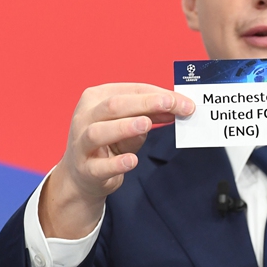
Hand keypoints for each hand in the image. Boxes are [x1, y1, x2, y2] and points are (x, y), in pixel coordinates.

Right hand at [40, 83, 194, 238]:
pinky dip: (116, 163)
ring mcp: (81, 144)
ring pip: (98, 132)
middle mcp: (85, 117)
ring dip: (124, 127)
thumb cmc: (109, 142)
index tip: (184, 103)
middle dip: (144, 104)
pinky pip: (100, 166)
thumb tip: (179, 108)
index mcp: (96, 98)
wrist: (82, 175)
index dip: (158, 95)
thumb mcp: (129, 124)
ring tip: (146, 124)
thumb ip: (150, 115)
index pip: (130, 91)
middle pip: (113, 105)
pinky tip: (132, 160)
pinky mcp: (86, 169)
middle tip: (169, 105)